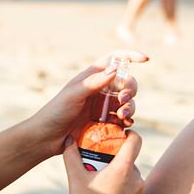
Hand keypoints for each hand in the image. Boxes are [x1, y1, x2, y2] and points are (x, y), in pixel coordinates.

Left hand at [26, 51, 147, 157]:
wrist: (48, 137)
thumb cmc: (56, 111)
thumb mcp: (73, 94)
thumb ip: (94, 82)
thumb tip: (115, 69)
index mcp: (92, 76)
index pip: (114, 60)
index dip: (130, 57)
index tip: (145, 59)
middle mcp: (100, 88)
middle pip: (126, 82)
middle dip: (131, 89)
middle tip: (124, 99)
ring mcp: (104, 105)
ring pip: (128, 102)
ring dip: (130, 106)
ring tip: (122, 116)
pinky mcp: (106, 122)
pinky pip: (124, 118)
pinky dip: (128, 120)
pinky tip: (124, 124)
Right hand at [64, 131, 144, 193]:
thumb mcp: (75, 180)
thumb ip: (72, 156)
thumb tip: (69, 139)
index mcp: (122, 170)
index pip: (135, 141)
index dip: (130, 134)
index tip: (121, 135)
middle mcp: (136, 182)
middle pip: (130, 163)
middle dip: (117, 163)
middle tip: (102, 167)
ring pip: (133, 180)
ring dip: (122, 180)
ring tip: (104, 187)